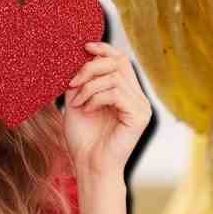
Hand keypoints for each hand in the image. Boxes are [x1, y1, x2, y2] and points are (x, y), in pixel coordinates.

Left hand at [63, 41, 151, 177]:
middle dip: (90, 68)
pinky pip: (116, 94)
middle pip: (118, 63)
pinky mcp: (139, 116)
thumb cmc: (83, 139)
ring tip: (77, 103)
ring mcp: (141, 106)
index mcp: (126, 92)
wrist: (89, 166)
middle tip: (71, 84)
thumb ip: (80, 80)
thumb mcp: (77, 102)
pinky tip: (87, 110)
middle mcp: (137, 97)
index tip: (84, 47)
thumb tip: (77, 54)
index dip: (104, 49)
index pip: (120, 60)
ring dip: (88, 88)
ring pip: (114, 78)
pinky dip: (96, 99)